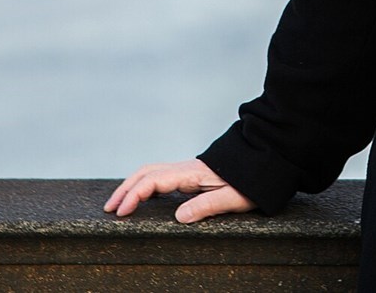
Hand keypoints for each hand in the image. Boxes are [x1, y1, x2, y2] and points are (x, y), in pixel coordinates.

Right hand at [103, 159, 255, 222]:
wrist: (266, 159)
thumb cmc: (252, 181)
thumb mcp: (232, 197)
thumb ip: (206, 206)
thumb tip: (179, 217)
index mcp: (192, 172)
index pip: (153, 181)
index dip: (134, 195)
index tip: (121, 212)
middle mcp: (186, 168)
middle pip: (147, 172)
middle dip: (125, 189)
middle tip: (109, 209)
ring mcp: (188, 170)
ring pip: (152, 172)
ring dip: (133, 186)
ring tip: (119, 205)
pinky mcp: (192, 174)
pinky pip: (162, 176)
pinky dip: (145, 185)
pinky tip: (142, 199)